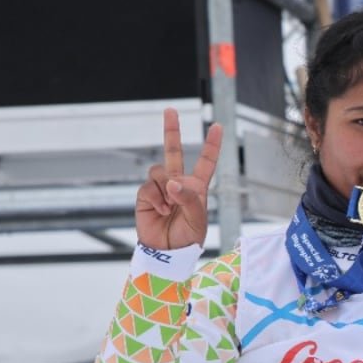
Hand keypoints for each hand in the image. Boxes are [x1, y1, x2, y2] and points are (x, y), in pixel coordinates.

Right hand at [135, 108, 223, 249]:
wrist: (168, 253)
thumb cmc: (188, 238)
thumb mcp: (198, 219)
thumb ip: (188, 199)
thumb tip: (172, 182)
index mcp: (197, 188)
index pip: (205, 162)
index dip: (211, 145)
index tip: (217, 126)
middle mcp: (178, 183)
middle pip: (173, 152)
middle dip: (171, 130)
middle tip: (170, 110)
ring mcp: (161, 188)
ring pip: (159, 171)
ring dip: (165, 188)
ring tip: (170, 208)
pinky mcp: (146, 196)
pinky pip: (149, 187)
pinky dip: (156, 198)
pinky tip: (162, 211)